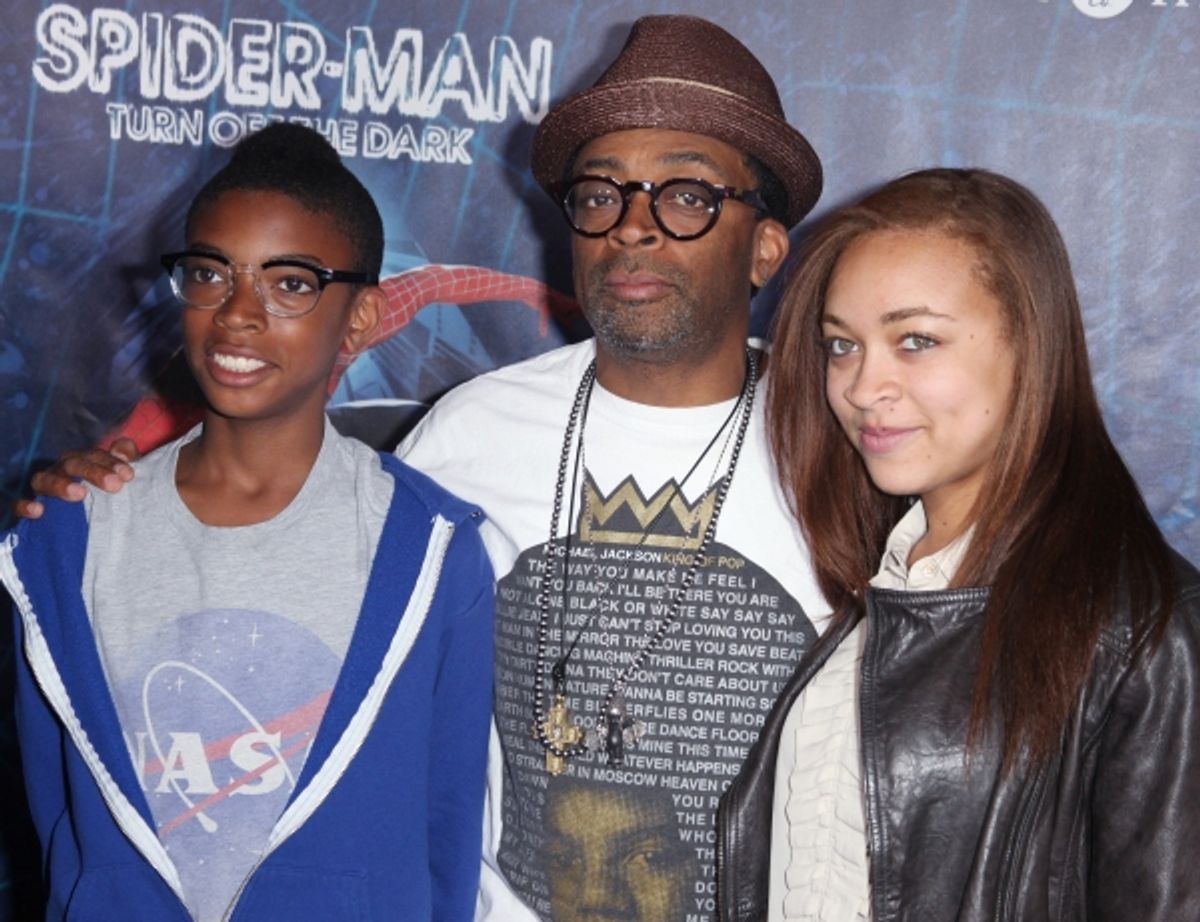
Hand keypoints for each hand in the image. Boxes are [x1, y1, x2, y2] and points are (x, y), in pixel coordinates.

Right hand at [13, 438, 140, 519]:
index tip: (128, 475)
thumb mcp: (117, 477)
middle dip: (93, 472)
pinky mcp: (27, 507)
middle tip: (114, 485)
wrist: (80, 526)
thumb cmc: (102, 495)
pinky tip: (39, 511)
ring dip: (61, 485)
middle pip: (72, 463)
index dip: (111, 462)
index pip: (94, 455)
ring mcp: (42, 487)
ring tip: (80, 494)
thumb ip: (125, 459)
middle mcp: (59, 470)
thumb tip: (122, 448)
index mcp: (81, 461)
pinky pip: (18, 504)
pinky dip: (25, 505)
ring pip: (44, 479)